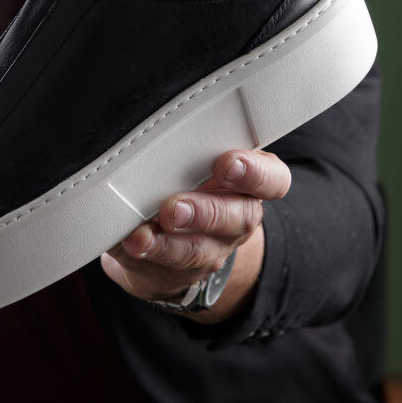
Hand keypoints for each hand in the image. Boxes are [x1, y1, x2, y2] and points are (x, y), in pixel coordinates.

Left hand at [100, 149, 290, 321]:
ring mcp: (212, 248)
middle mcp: (237, 216)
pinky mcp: (181, 271)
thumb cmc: (185, 176)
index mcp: (247, 181)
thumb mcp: (195, 156)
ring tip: (141, 237)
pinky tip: (128, 244)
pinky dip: (143, 255)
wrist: (172, 233)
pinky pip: (164, 268)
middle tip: (173, 208)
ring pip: (198, 250)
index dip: (255, 174)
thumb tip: (153, 131)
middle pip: (238, 217)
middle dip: (204, 213)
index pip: (273, 178)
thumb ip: (188, 145)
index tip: (226, 164)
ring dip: (167, 243)